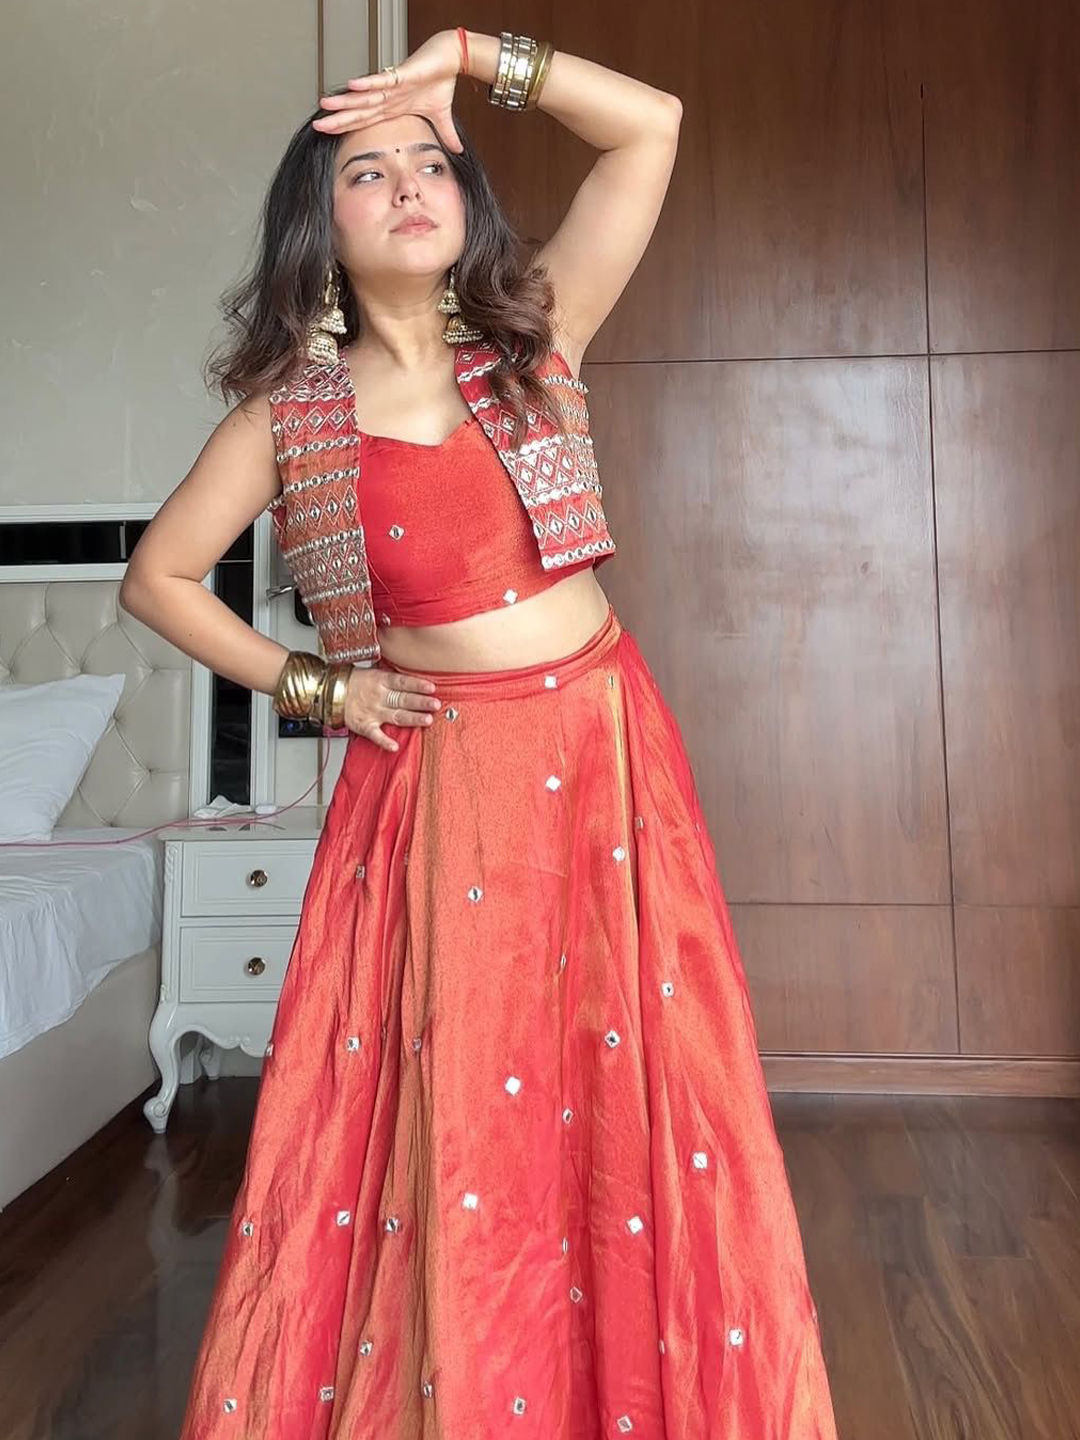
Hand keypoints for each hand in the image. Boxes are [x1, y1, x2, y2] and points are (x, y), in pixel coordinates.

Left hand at [312, 30, 465, 154]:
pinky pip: (382, 80)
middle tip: (317, 126)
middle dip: (338, 119)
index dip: (347, 127)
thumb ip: (446, 135)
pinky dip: (368, 83)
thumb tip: (457, 151)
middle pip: (359, 111)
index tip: (329, 134)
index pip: (365, 120)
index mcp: (393, 107)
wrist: (452, 58)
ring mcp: (392, 86)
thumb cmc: (442, 80)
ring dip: (345, 102)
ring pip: (365, 97)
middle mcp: (388, 97)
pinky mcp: (402, 75)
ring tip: (325, 105)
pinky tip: (351, 86)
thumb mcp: (442, 117)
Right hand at [344, 665, 441, 751]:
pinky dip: (384, 741)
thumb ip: (393, 678)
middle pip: (403, 699)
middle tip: (435, 704)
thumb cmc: (354, 682)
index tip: (431, 688)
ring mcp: (372, 712)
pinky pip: (375, 735)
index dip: (417, 685)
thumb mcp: (374, 673)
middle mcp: (378, 697)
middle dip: (421, 702)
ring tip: (427, 720)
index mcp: (380, 681)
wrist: (330, 691)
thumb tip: (415, 680)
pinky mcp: (364, 725)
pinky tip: (395, 746)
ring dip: (412, 718)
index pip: (402, 683)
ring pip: (395, 716)